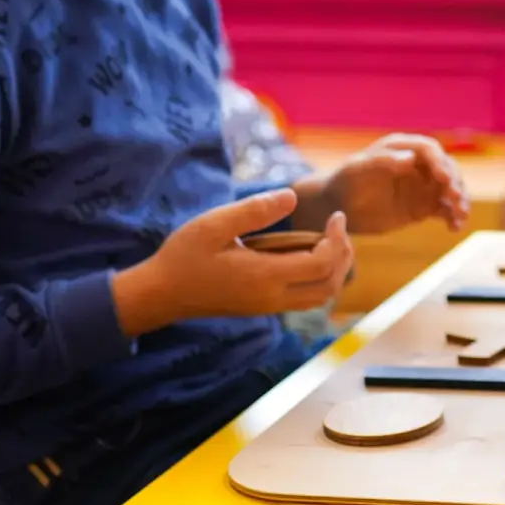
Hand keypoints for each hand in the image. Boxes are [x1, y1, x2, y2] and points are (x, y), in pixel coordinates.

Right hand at [112, 189, 354, 336]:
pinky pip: (305, 299)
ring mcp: (268, 306)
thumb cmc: (183, 256)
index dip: (337, 239)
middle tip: (338, 228)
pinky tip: (308, 254)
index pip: (321, 264)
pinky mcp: (262, 308)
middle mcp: (272, 297)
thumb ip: (254, 211)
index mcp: (264, 276)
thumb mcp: (214, 225)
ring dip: (334, 271)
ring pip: (319, 297)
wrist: (161, 294)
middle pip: (329, 285)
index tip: (335, 216)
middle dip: (343, 256)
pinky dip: (319, 279)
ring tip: (329, 241)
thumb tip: (292, 197)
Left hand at [296, 134, 468, 234]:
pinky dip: (453, 217)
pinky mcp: (424, 206)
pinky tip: (454, 228)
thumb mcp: (358, 170)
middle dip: (455, 182)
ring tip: (459, 215)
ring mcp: (422, 186)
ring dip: (459, 200)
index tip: (444, 178)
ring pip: (450, 189)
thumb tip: (410, 158)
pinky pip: (444, 210)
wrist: (339, 209)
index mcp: (402, 148)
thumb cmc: (345, 183)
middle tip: (455, 198)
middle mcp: (418, 164)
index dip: (440, 162)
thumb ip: (382, 162)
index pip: (429, 150)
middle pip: (446, 168)